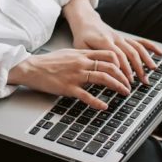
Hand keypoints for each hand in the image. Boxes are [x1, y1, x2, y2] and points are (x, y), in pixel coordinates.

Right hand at [8, 49, 136, 110]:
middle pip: (110, 66)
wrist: (32, 67)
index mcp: (82, 54)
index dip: (122, 63)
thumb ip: (83, 57)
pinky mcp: (69, 88)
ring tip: (124, 92)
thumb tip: (96, 61)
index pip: (109, 54)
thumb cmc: (49, 62)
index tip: (127, 71)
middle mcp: (82, 63)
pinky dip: (97, 102)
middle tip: (129, 84)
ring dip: (117, 86)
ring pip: (103, 78)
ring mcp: (76, 75)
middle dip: (124, 76)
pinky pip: (87, 96)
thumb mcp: (69, 54)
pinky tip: (104, 106)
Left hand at [69, 16, 161, 86]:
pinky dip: (151, 47)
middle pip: (130, 53)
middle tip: (143, 81)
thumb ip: (91, 57)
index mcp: (104, 41)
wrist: (86, 21)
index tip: (127, 81)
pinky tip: (160, 53)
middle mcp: (116, 38)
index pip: (117, 56)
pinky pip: (140, 42)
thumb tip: (100, 70)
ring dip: (146, 60)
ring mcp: (122, 38)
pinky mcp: (125, 38)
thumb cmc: (82, 37)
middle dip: (138, 68)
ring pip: (137, 48)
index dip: (123, 69)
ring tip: (152, 70)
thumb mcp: (81, 47)